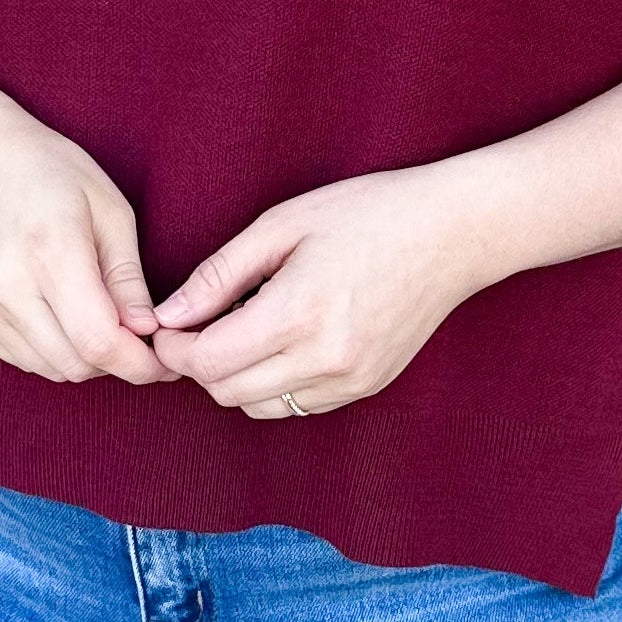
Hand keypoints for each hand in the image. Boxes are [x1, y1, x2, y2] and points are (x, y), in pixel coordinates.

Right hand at [0, 86, 164, 385]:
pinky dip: (50, 352)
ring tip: (99, 323)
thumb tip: (146, 330)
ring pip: (47, 368)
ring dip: (83, 361)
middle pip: (74, 364)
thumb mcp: (107, 207)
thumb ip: (127, 277)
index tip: (163, 362)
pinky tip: (62, 318)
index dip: (138, 364)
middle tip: (136, 338)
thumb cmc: (44, 168)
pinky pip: (18, 357)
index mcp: (51, 251)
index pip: (98, 340)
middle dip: (116, 363)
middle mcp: (6, 286)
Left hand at [151, 165, 489, 417]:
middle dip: (200, 363)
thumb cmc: (368, 214)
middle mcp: (326, 359)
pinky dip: (274, 383)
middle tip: (197, 326)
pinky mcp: (367, 387)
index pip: (209, 362)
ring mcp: (351, 380)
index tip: (168, 325)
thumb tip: (168, 315)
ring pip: (259, 407)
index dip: (175, 347)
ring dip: (236, 378)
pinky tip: (284, 341)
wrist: (453, 233)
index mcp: (300, 313)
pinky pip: (297, 405)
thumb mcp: (282, 225)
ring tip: (244, 330)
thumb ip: (219, 275)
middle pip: (227, 392)